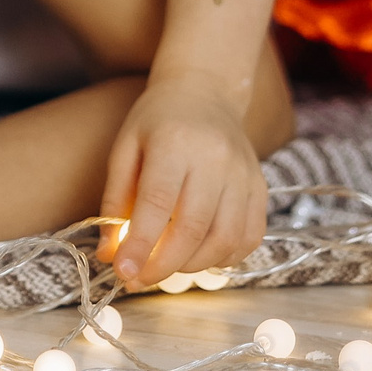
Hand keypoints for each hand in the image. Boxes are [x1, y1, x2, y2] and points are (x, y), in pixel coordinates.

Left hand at [98, 72, 268, 289]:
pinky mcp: (261, 188)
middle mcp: (216, 158)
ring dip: (192, 265)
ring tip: (166, 265)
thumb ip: (114, 201)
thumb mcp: (125, 149)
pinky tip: (199, 255)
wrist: (205, 92)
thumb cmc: (158, 122)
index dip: (140, 244)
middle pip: (194, 228)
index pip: (158, 203)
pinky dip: (224, 258)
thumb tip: (110, 254)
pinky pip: (249, 238)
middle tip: (139, 278)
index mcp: (176, 142)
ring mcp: (244, 174)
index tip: (123, 271)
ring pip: (225, 239)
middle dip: (163, 265)